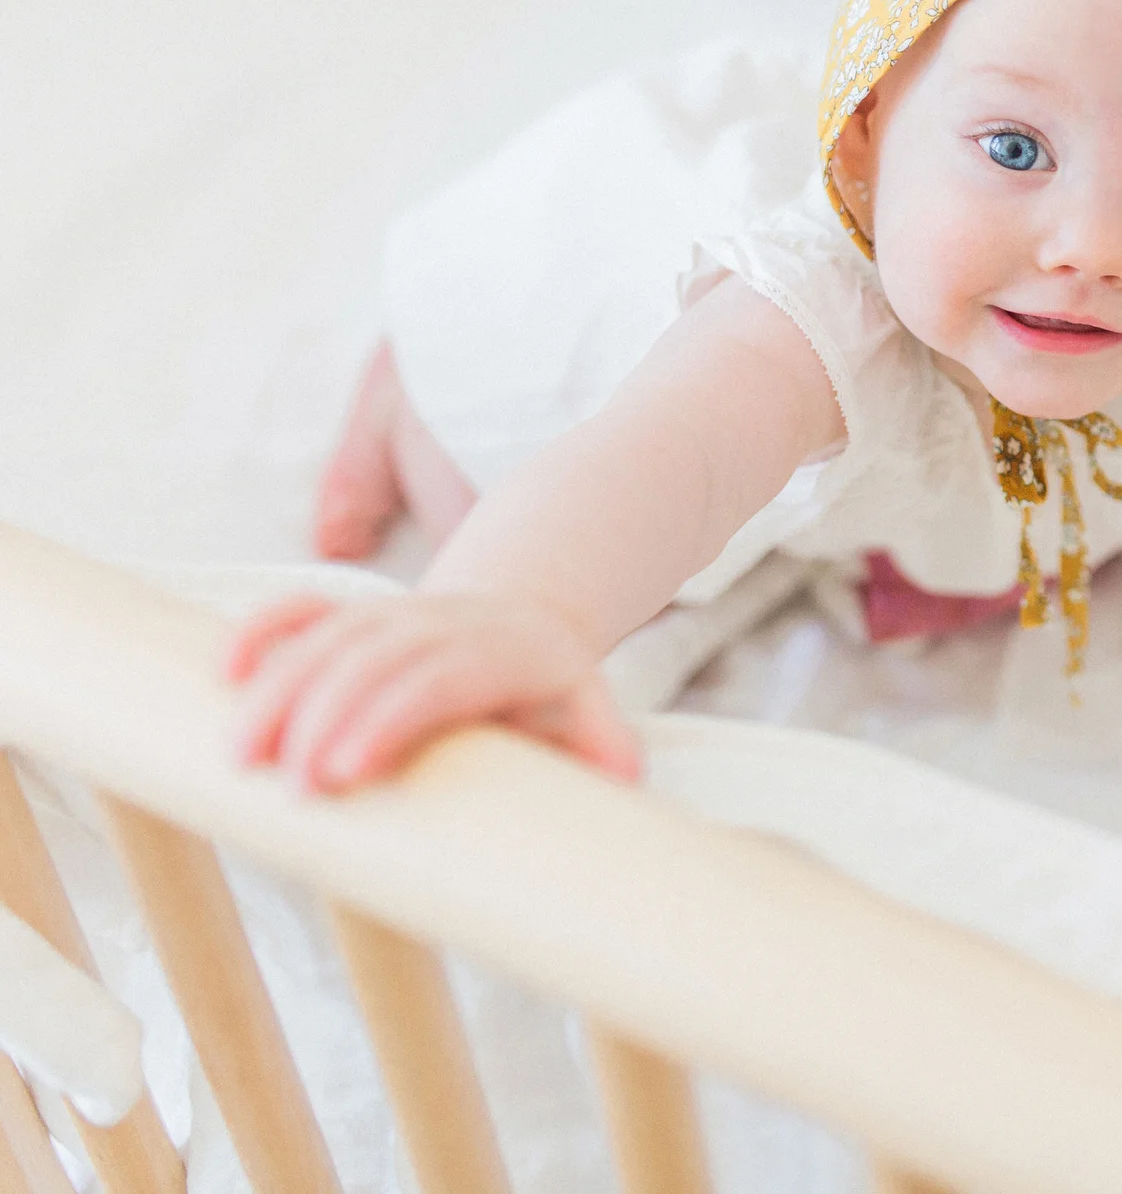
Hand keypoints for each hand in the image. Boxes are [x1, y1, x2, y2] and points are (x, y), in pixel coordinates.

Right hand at [225, 591, 639, 793]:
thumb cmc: (550, 689)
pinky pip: (301, 611)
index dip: (389, 718)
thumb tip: (620, 780)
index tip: (346, 771)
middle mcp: (440, 626)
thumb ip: (603, 747)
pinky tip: (223, 673)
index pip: (439, 679)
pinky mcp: (353, 616)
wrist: (525, 619)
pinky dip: (262, 632)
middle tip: (288, 788)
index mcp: (501, 653)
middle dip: (322, 718)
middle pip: (371, 660)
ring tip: (237, 758)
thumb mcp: (590, 711)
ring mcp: (392, 615)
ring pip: (326, 640)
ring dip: (276, 692)